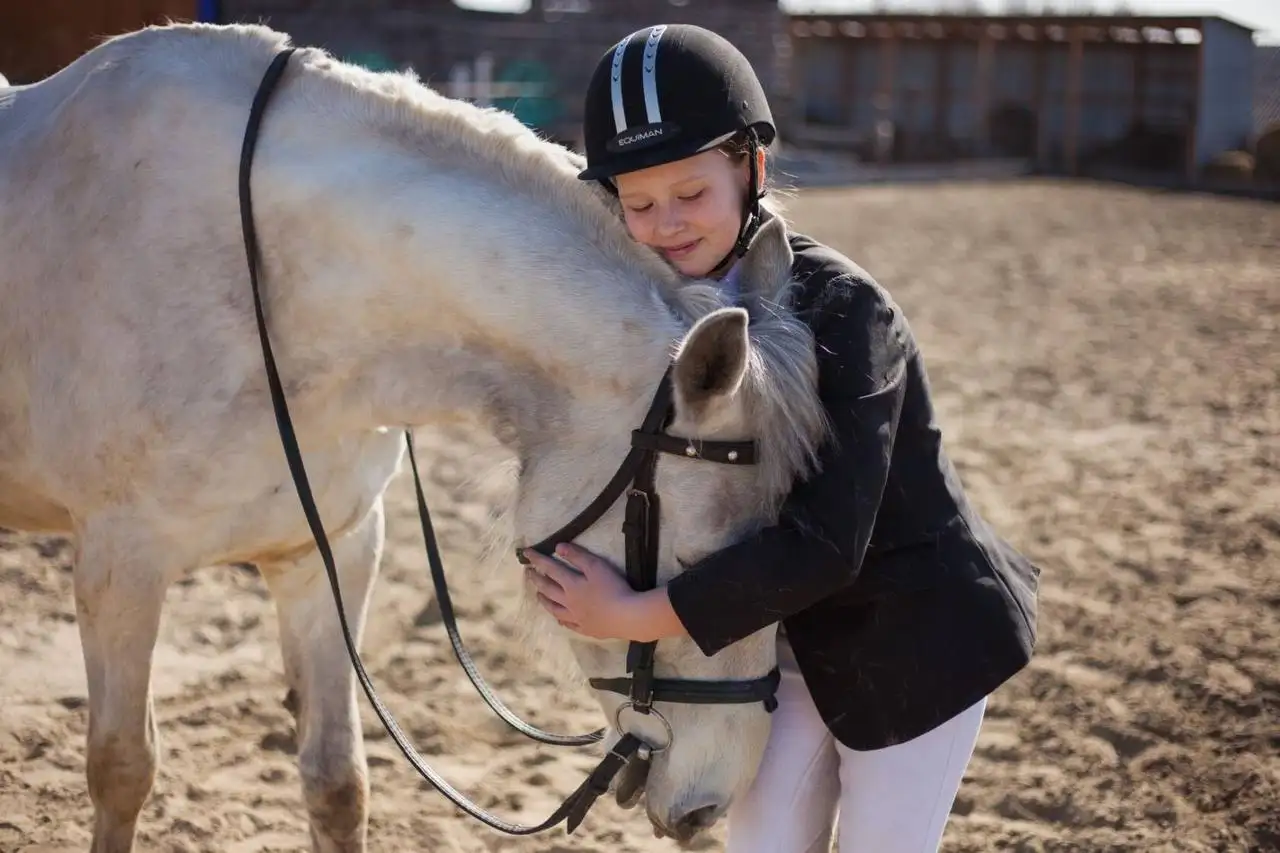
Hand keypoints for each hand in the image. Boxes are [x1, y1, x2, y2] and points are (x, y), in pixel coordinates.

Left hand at [522, 543, 650, 641]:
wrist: (626, 616)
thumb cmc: (613, 588)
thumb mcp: (596, 566)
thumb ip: (577, 556)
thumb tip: (558, 547)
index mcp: (571, 585)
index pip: (550, 568)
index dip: (537, 559)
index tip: (525, 553)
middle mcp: (569, 602)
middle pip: (548, 589)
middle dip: (537, 579)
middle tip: (528, 573)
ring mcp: (576, 617)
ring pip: (554, 608)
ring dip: (544, 600)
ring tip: (538, 595)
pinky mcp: (586, 628)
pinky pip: (569, 624)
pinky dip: (561, 620)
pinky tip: (559, 620)